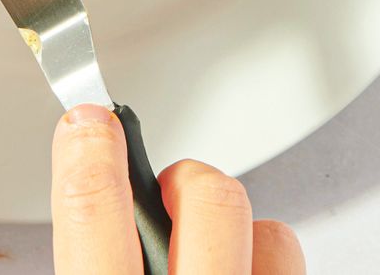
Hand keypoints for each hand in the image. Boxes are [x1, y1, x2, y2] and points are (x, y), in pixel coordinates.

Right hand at [52, 105, 304, 274]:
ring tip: (210, 257)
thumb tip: (87, 218)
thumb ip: (89, 264)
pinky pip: (291, 266)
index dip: (89, 148)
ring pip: (270, 232)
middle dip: (187, 179)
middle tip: (168, 194)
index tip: (90, 119)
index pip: (93, 206)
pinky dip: (268, 262)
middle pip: (206, 195)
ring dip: (238, 233)